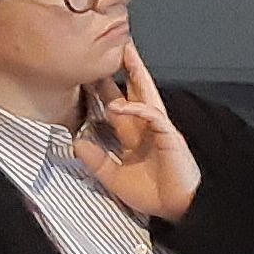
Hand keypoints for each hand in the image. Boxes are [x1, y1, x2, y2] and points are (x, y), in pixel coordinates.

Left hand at [70, 45, 201, 220]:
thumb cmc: (153, 194)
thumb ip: (96, 161)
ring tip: (127, 53)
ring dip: (137, 73)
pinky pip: (153, 115)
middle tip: (115, 45)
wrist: (178, 208)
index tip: (88, 73)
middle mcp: (146, 128)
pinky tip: (121, 105)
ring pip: (147, 93)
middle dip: (126, 68)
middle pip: (135, 90)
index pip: (117, 106)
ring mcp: (159, 129)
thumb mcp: (114, 178)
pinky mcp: (170, 135)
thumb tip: (76, 142)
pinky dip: (137, 109)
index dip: (104, 89)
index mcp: (135, 136)